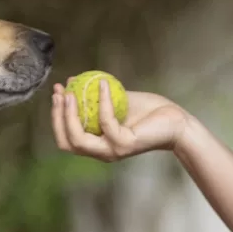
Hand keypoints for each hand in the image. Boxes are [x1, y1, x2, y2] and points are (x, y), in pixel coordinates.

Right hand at [50, 82, 190, 161]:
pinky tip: (102, 84)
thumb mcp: (117, 100)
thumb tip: (73, 80)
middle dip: (57, 117)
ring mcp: (112, 150)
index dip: (57, 117)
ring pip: (79, 139)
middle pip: (67, 142)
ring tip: (70, 91)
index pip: (66, 138)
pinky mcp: (124, 144)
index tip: (58, 92)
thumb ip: (96, 95)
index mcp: (98, 144)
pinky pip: (105, 121)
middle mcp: (102, 152)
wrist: (176, 121)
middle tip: (59, 93)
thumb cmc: (149, 112)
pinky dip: (102, 101)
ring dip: (69, 115)